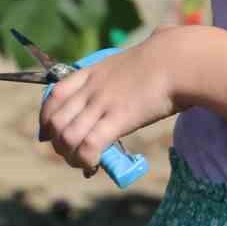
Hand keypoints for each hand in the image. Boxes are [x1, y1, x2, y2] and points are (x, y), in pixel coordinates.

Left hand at [38, 27, 187, 175]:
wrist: (180, 60)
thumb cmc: (166, 60)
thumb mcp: (131, 63)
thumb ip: (121, 76)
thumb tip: (134, 84)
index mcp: (92, 72)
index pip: (54, 96)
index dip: (46, 119)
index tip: (50, 134)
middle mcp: (91, 88)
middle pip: (55, 121)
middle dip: (58, 144)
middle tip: (73, 154)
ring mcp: (103, 103)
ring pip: (67, 136)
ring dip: (70, 156)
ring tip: (83, 163)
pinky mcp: (118, 118)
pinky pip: (89, 145)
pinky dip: (85, 160)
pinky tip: (93, 165)